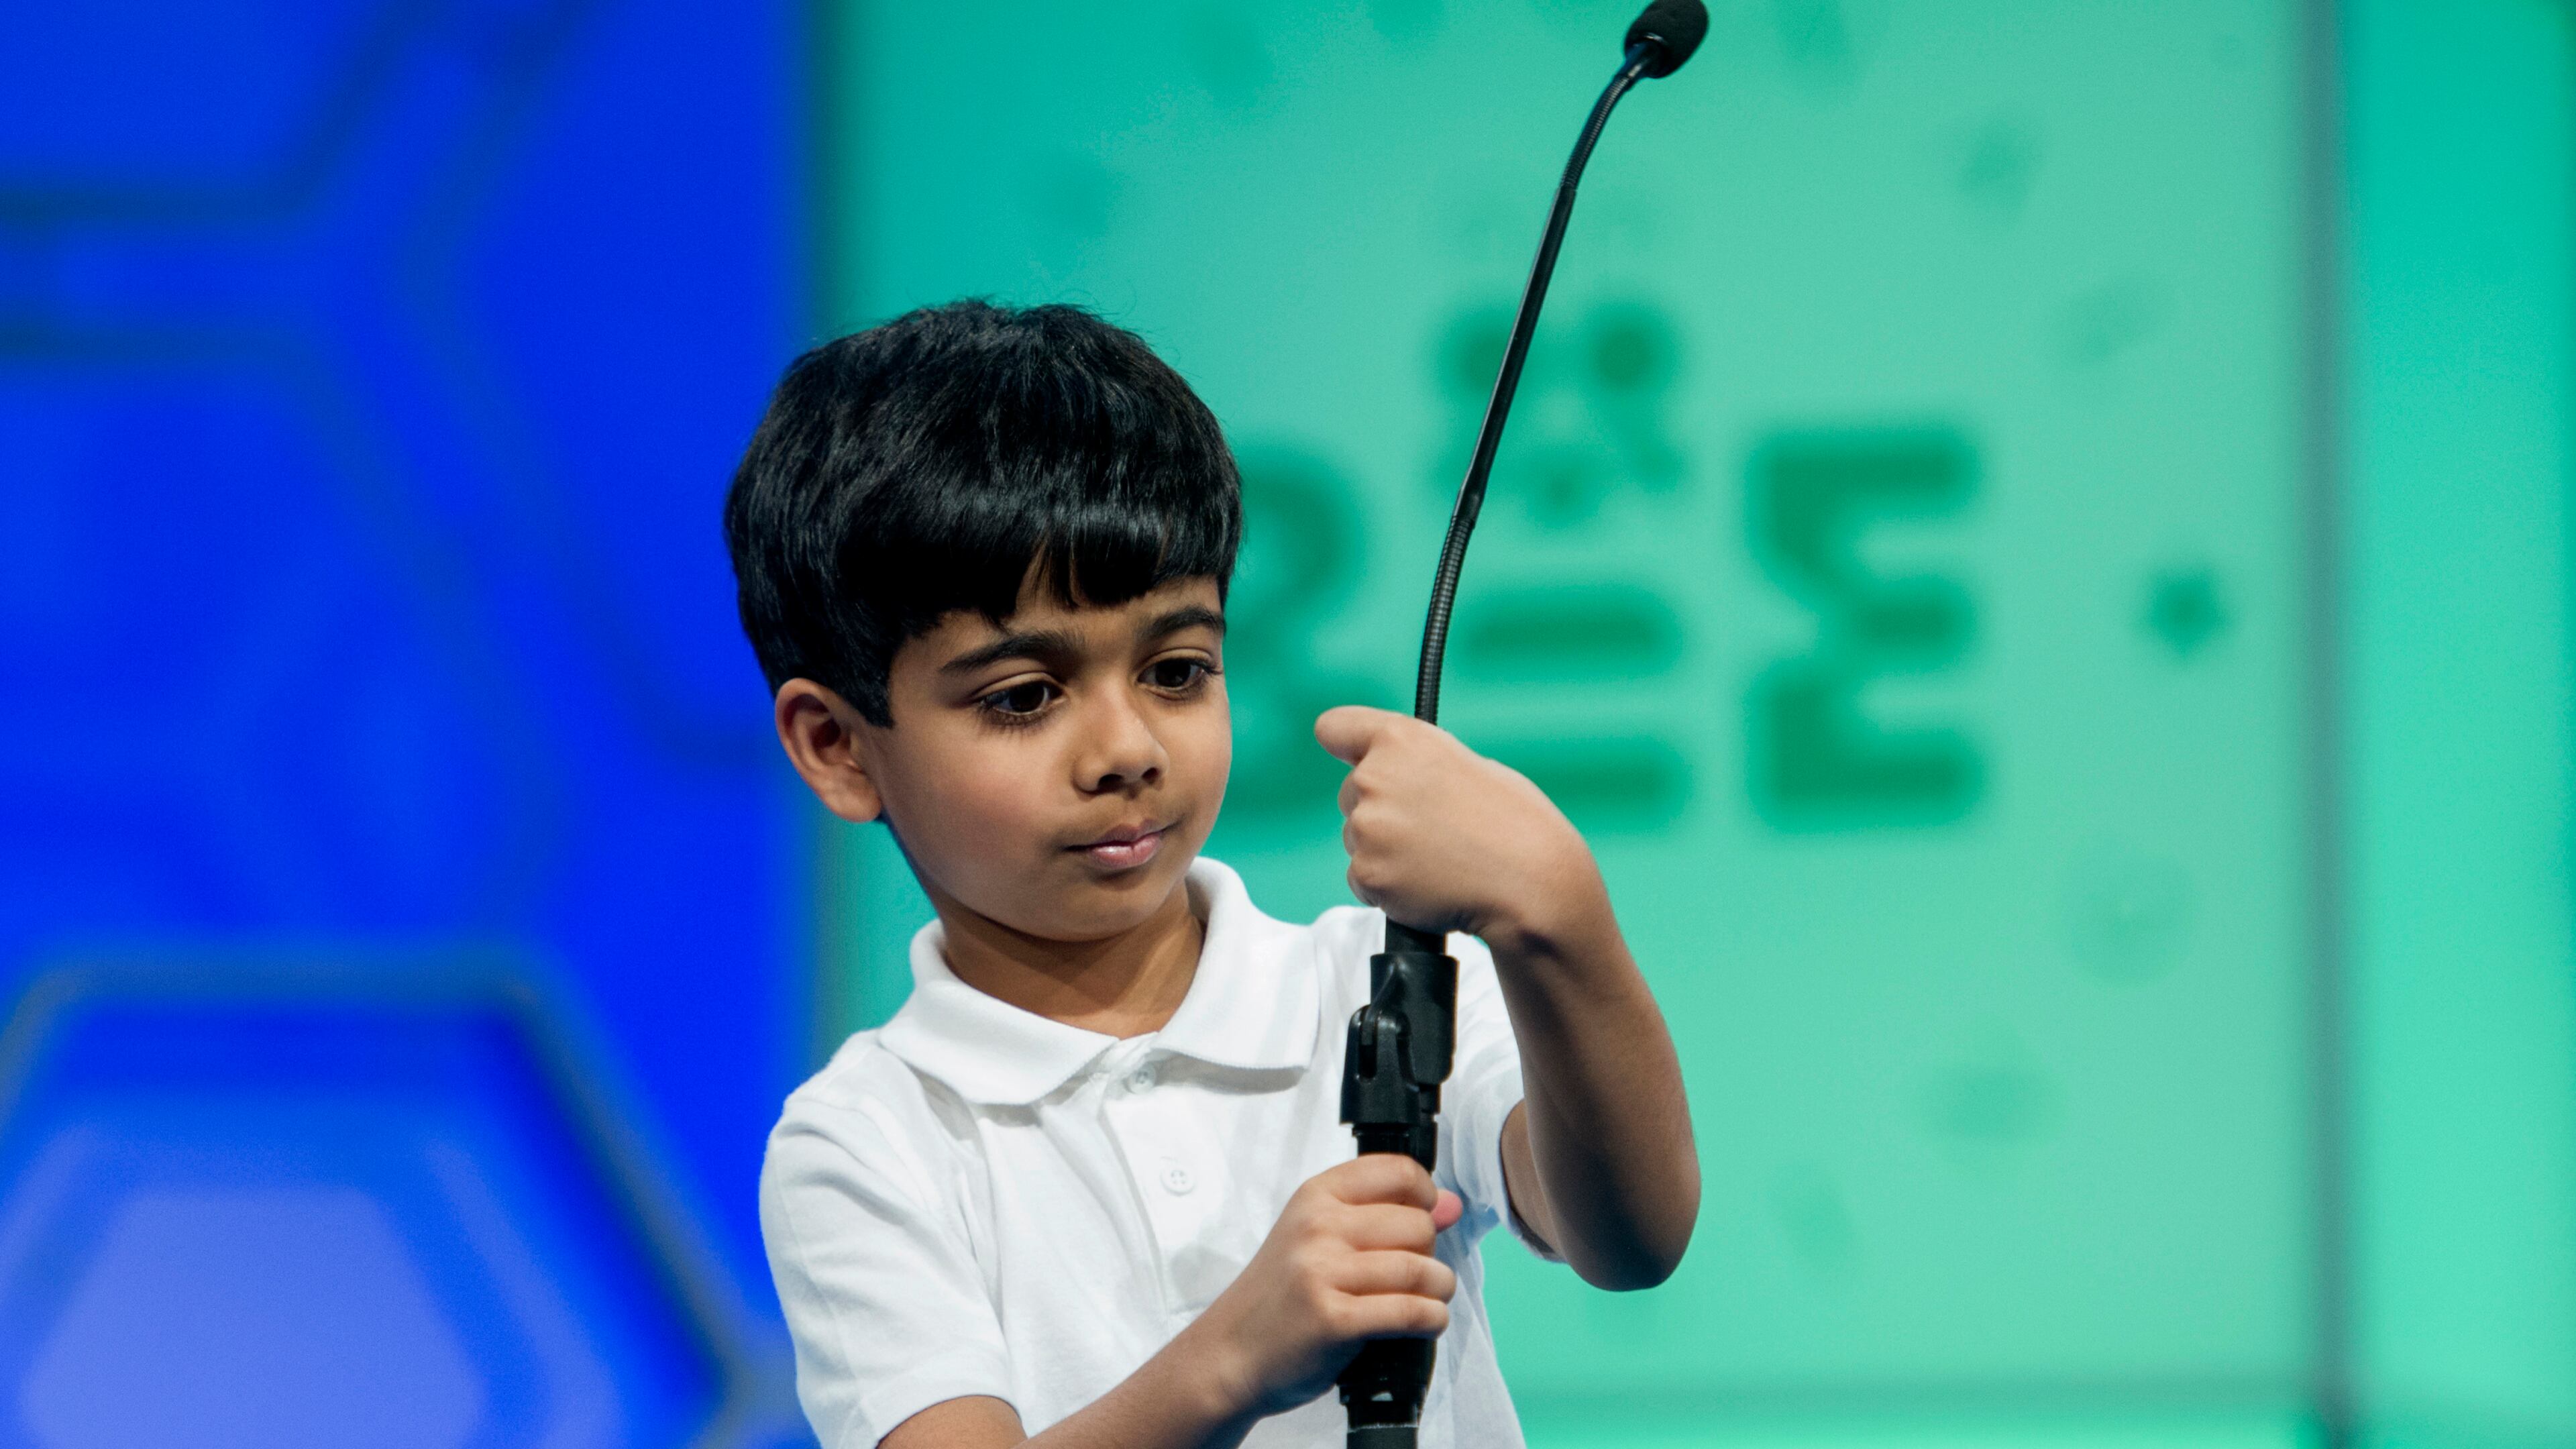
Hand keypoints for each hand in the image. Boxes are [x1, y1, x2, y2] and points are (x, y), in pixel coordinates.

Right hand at [1184, 1155, 1463, 1420]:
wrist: (1232, 1353)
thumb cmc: (1281, 1297)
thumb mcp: (1318, 1239)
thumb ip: (1384, 1216)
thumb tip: (1452, 1205)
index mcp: (1316, 1196)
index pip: (1398, 1171)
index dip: (1426, 1196)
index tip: (1425, 1219)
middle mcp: (1318, 1227)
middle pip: (1418, 1224)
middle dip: (1432, 1254)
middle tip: (1417, 1275)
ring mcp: (1322, 1273)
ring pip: (1420, 1270)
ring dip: (1439, 1290)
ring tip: (1428, 1301)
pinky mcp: (1333, 1320)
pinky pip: (1410, 1312)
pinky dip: (1432, 1320)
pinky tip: (1425, 1324)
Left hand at [1314, 705, 1607, 951]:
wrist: (1530, 885)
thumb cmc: (1516, 826)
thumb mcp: (1474, 767)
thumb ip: (1423, 766)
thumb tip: (1404, 780)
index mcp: (1402, 740)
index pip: (1336, 726)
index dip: (1344, 742)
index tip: (1350, 754)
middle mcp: (1374, 777)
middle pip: (1351, 792)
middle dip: (1381, 808)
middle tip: (1431, 828)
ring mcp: (1367, 828)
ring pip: (1357, 838)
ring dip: (1385, 849)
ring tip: (1439, 859)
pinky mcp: (1367, 873)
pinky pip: (1362, 878)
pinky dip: (1387, 885)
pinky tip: (1428, 885)